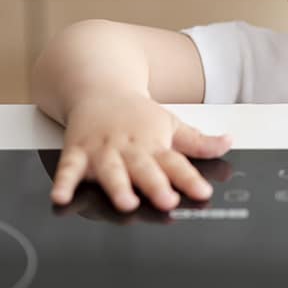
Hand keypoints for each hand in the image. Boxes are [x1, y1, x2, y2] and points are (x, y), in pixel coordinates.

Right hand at [49, 94, 231, 211]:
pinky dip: (63, 183)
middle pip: (145, 169)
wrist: (99, 86)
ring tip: (126, 202)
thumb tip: (228, 143)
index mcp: (154, 143)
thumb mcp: (171, 124)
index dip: (190, 179)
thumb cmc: (136, 114)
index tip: (203, 193)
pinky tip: (60, 198)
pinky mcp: (76, 151)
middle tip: (167, 200)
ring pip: (110, 171)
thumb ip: (198, 142)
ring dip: (117, 186)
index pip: (176, 163)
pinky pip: (67, 169)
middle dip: (156, 185)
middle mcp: (129, 149)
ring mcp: (102, 150)